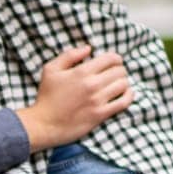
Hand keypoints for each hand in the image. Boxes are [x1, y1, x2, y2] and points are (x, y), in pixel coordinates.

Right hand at [16, 44, 133, 151]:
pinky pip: (123, 102)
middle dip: (119, 70)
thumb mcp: (50, 70)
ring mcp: (97, 101)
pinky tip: (125, 94)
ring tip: (117, 84)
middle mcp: (92, 85)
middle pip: (119, 71)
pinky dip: (128, 96)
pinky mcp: (100, 115)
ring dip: (123, 82)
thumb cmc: (46, 97)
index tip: (113, 62)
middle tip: (114, 74)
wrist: (44, 124)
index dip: (115, 58)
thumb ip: (69, 55)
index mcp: (81, 72)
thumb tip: (88, 48)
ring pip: (123, 85)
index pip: (111, 59)